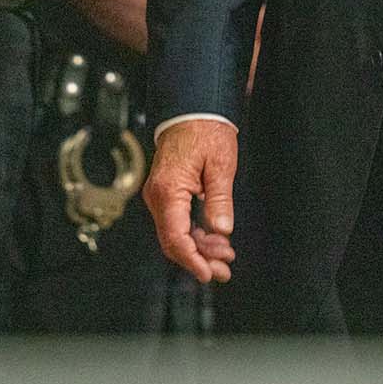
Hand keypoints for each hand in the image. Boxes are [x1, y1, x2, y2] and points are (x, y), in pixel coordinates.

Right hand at [144, 118, 237, 283]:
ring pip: (175, 234)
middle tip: (223, 271)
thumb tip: (221, 229)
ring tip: (224, 258)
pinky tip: (214, 241)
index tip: (208, 273)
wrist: (192, 110)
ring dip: (199, 249)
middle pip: (173, 241)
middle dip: (198, 260)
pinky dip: (195, 235)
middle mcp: (158, 197)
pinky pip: (177, 222)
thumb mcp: (220, 165)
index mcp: (168, 190)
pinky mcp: (167, 194)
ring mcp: (160, 196)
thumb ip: (219, 199)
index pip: (175, 237)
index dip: (192, 259)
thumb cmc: (206, 131)